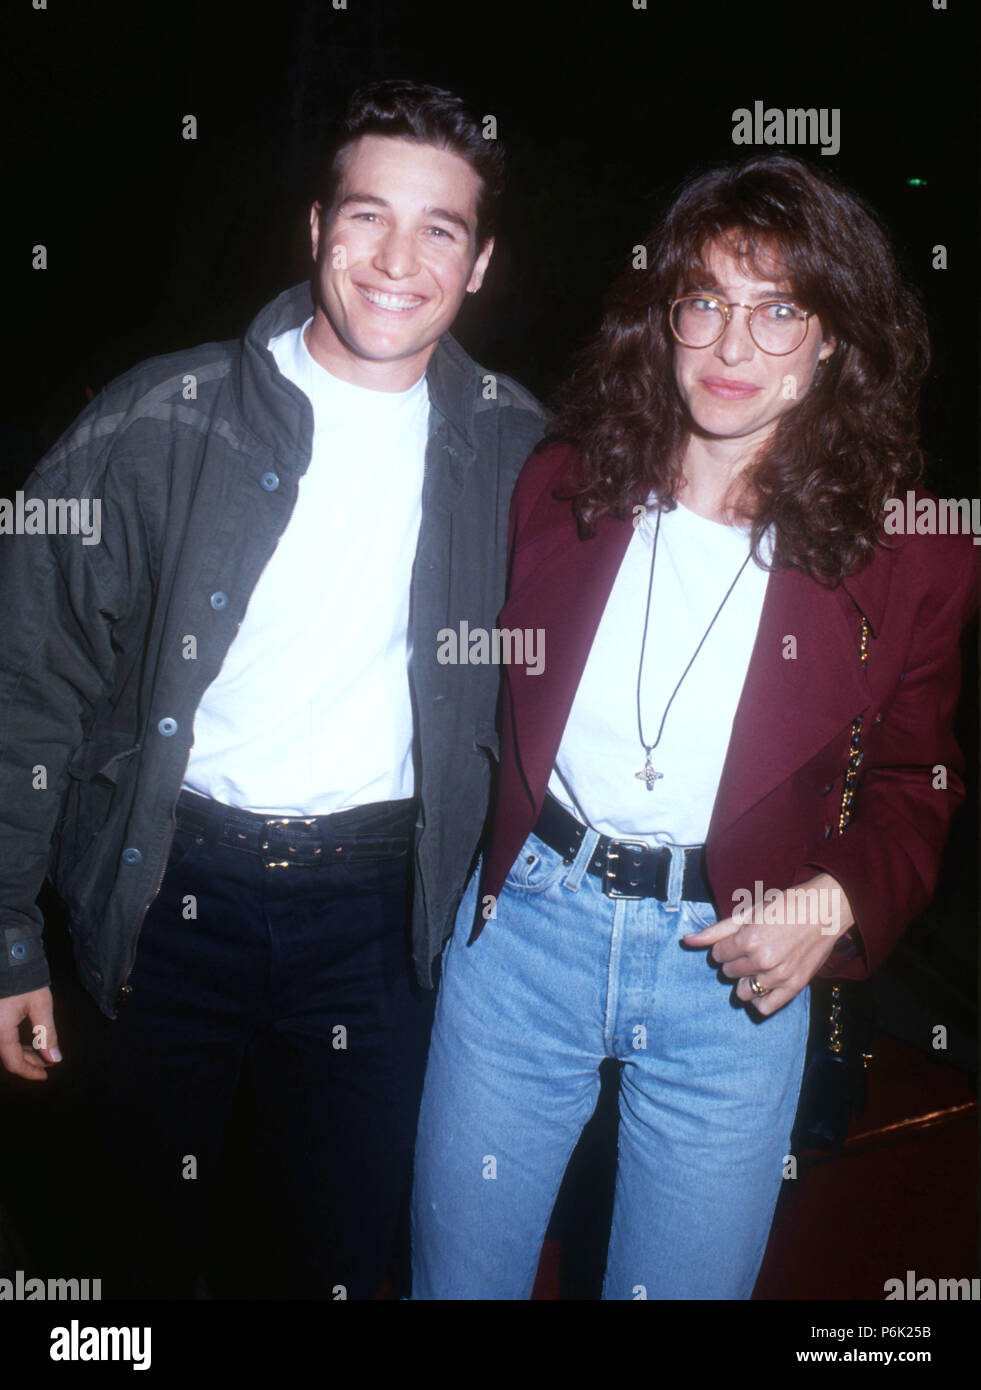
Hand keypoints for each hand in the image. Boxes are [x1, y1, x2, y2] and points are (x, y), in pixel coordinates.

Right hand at [0, 986, 61, 1079]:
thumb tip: (54, 1058)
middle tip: (47, 1063)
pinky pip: (1, 1037)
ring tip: (40, 1052)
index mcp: (0, 1030)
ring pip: (3, 1047)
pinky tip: (27, 1042)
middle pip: (7, 1057)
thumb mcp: (40, 1005)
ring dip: (20, 1053)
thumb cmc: (23, 980)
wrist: (8, 958)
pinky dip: (13, 1043)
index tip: (45, 1075)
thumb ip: (47, 1034)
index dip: (30, 1072)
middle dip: (28, 1062)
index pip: (13, 1062)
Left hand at [682, 873, 854, 1015]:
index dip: (724, 946)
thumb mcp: (748, 912)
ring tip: (758, 964)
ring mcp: (778, 977)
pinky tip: (763, 984)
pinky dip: (759, 999)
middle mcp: (762, 961)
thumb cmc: (785, 905)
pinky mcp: (794, 987)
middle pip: (728, 972)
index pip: (718, 955)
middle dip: (734, 961)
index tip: (738, 938)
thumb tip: (686, 941)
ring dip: (745, 980)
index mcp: (748, 940)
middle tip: (751, 948)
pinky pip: (764, 1007)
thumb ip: (716, 930)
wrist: (824, 909)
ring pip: (742, 992)